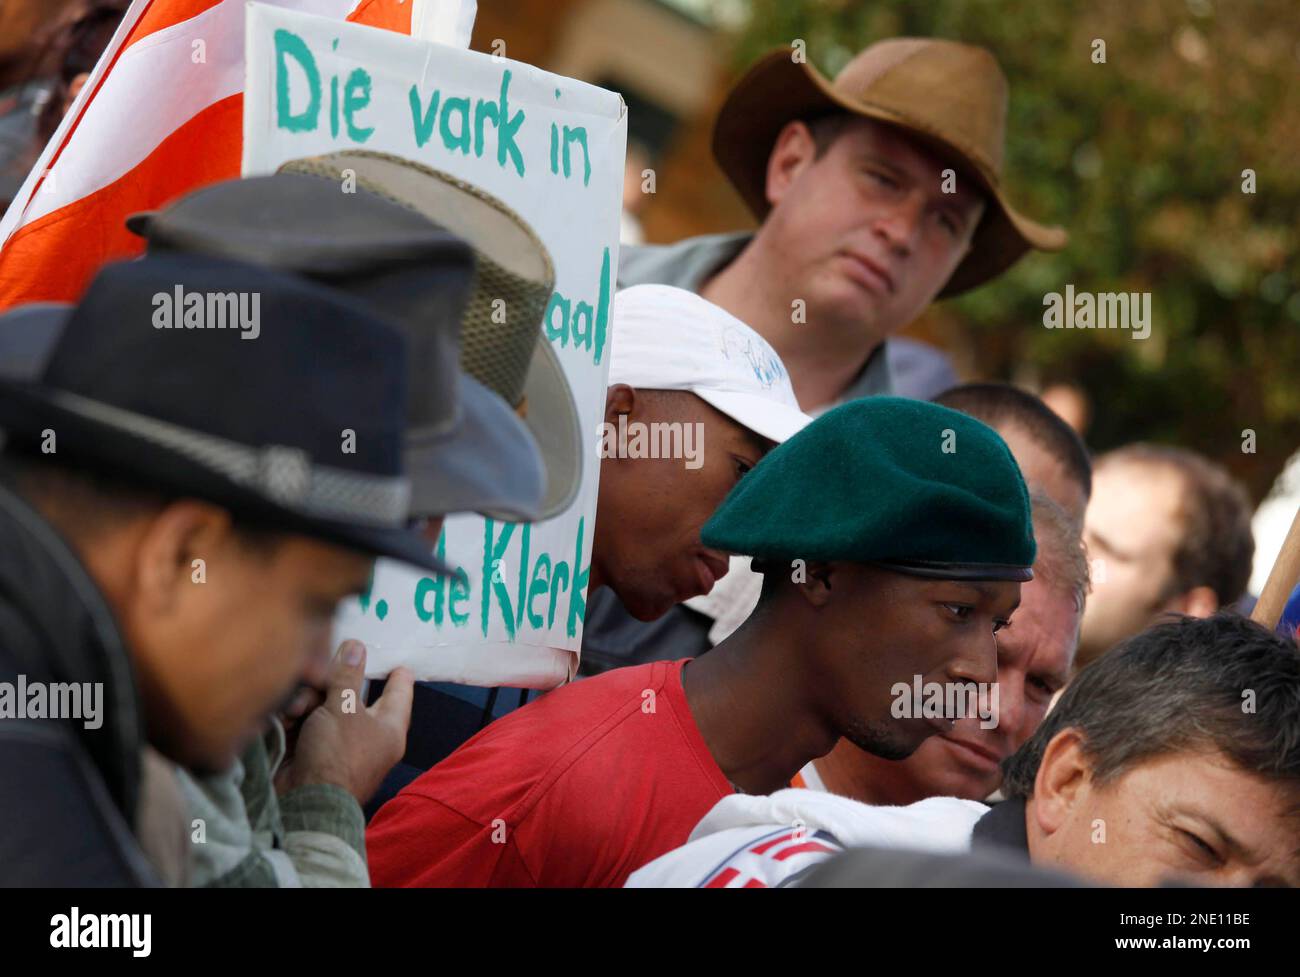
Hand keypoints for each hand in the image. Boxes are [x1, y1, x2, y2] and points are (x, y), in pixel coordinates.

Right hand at [274, 640, 413, 804]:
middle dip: (330, 684)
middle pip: (352, 694)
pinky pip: (307, 722)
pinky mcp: (312, 751)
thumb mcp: (343, 708)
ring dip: (307, 702)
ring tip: (297, 710)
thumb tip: (356, 646)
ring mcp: (338, 744)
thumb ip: (347, 676)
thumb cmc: (336, 755)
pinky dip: (296, 719)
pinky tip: (286, 720)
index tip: (398, 660)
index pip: (399, 693)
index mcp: (389, 727)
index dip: (397, 674)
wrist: (304, 803)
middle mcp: (367, 735)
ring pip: (324, 705)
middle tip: (316, 675)